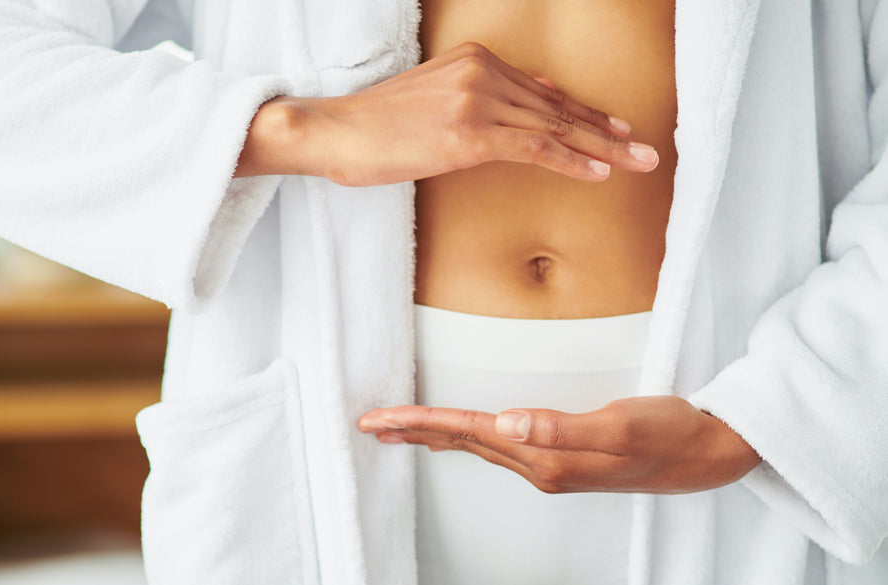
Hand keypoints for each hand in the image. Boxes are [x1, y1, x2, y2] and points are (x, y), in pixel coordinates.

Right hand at [235, 42, 659, 185]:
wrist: (335, 130)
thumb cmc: (376, 126)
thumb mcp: (433, 100)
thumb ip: (481, 100)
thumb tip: (526, 107)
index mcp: (475, 59)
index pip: (543, 90)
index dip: (585, 112)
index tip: (616, 128)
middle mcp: (482, 72)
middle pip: (557, 106)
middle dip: (606, 131)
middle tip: (645, 148)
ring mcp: (476, 100)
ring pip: (554, 126)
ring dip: (602, 148)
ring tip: (636, 163)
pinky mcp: (468, 133)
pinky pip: (533, 148)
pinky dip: (570, 161)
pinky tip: (597, 173)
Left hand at [357, 396, 761, 494]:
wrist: (707, 455)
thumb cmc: (669, 432)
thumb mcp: (619, 425)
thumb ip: (561, 426)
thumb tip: (506, 423)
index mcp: (544, 456)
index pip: (466, 432)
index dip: (418, 423)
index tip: (377, 420)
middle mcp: (539, 465)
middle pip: (461, 441)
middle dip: (411, 432)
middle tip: (368, 424)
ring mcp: (550, 464)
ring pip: (477, 445)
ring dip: (434, 435)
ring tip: (398, 430)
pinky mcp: (562, 456)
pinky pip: (499, 447)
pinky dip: (468, 437)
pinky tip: (461, 436)